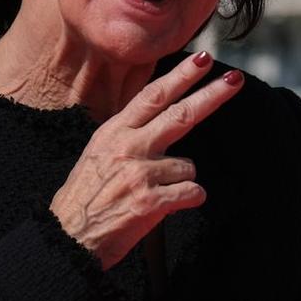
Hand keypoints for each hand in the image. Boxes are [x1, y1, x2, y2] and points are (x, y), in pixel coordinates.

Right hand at [51, 51, 242, 269]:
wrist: (66, 239)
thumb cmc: (84, 200)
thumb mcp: (97, 155)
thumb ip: (128, 137)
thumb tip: (159, 121)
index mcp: (113, 133)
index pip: (152, 96)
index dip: (180, 76)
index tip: (202, 60)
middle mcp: (127, 147)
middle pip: (179, 114)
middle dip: (211, 94)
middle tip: (234, 79)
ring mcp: (139, 173)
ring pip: (187, 166)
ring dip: (181, 181)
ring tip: (155, 195)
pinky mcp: (150, 201)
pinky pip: (191, 193)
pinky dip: (188, 200)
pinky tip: (167, 207)